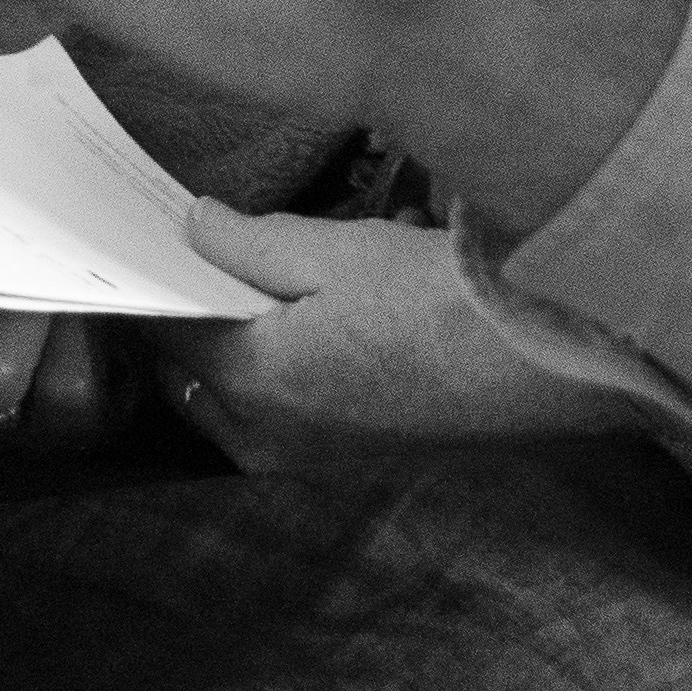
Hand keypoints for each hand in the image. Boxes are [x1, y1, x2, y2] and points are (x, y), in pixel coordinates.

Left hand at [143, 210, 646, 472]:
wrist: (554, 370)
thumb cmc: (446, 304)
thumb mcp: (341, 251)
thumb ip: (251, 243)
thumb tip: (190, 226)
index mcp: (255, 382)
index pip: (165, 331)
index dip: (150, 280)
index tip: (138, 239)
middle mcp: (271, 439)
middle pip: (192, 374)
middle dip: (189, 316)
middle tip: (199, 251)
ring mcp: (314, 461)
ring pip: (236, 402)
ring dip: (237, 347)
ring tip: (264, 279)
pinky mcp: (355, 464)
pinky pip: (285, 418)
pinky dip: (282, 373)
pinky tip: (319, 322)